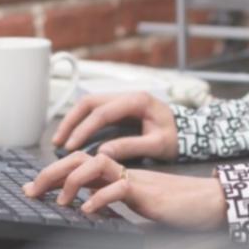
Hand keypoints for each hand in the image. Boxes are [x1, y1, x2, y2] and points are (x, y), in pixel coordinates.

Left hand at [23, 152, 227, 231]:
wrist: (211, 204)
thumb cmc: (180, 208)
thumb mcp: (140, 208)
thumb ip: (120, 208)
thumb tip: (94, 219)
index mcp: (120, 175)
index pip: (81, 165)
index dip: (55, 173)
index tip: (35, 187)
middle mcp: (124, 173)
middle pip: (81, 159)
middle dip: (51, 172)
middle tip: (31, 190)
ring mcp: (136, 180)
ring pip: (96, 164)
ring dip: (72, 181)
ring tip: (60, 201)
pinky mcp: (149, 193)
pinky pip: (120, 188)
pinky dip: (100, 198)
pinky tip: (89, 211)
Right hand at [51, 92, 179, 162]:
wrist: (189, 131)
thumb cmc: (177, 137)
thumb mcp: (157, 145)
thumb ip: (130, 147)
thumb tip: (102, 153)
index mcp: (138, 101)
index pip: (102, 112)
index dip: (84, 129)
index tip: (71, 146)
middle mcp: (128, 95)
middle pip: (90, 102)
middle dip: (71, 121)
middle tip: (59, 142)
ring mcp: (124, 99)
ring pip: (89, 103)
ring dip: (73, 119)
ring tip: (60, 139)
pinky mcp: (121, 107)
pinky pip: (96, 110)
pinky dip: (82, 120)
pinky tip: (74, 135)